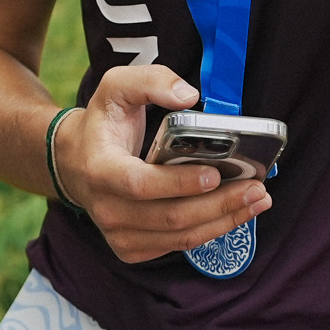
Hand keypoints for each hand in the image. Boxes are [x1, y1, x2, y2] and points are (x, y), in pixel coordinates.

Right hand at [53, 64, 270, 263]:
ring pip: (179, 237)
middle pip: (171, 217)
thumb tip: (189, 96)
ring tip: (256, 201)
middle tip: (256, 189)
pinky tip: (232, 214)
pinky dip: (210, 231)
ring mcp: (118, 234)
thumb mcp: (116, 87)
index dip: (179, 183)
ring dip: (224, 221)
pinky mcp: (131, 249)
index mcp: (101, 169)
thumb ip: (151, 81)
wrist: (73, 162)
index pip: (141, 184)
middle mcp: (107, 209)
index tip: (216, 173)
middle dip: (219, 205)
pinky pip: (177, 246)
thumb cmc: (101, 123)